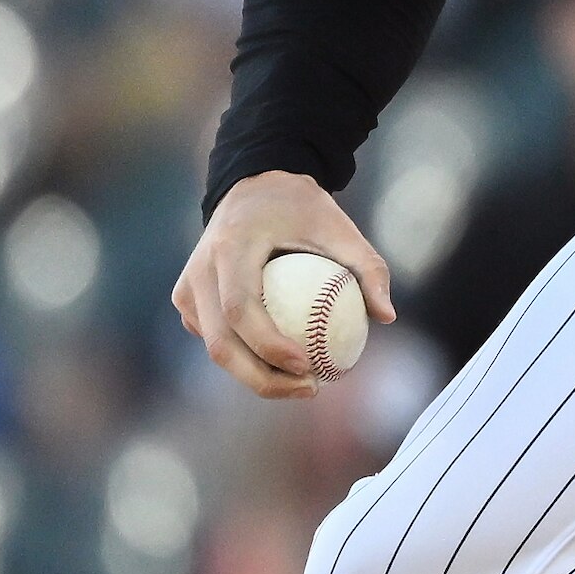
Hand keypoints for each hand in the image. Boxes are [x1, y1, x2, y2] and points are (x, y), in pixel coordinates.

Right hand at [178, 173, 398, 399]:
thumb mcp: (340, 227)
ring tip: (304, 383)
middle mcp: (200, 270)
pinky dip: (247, 360)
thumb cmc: (300, 208)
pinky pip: (216, 339)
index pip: (239, 308)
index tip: (309, 366)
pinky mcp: (188, 300)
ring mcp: (188, 288)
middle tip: (310, 387)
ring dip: (257, 376)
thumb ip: (367, 267)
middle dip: (263, 379)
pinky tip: (285, 367)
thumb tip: (387, 316)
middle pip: (220, 343)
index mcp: (230, 246)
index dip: (269, 346)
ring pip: (215, 348)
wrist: (253, 186)